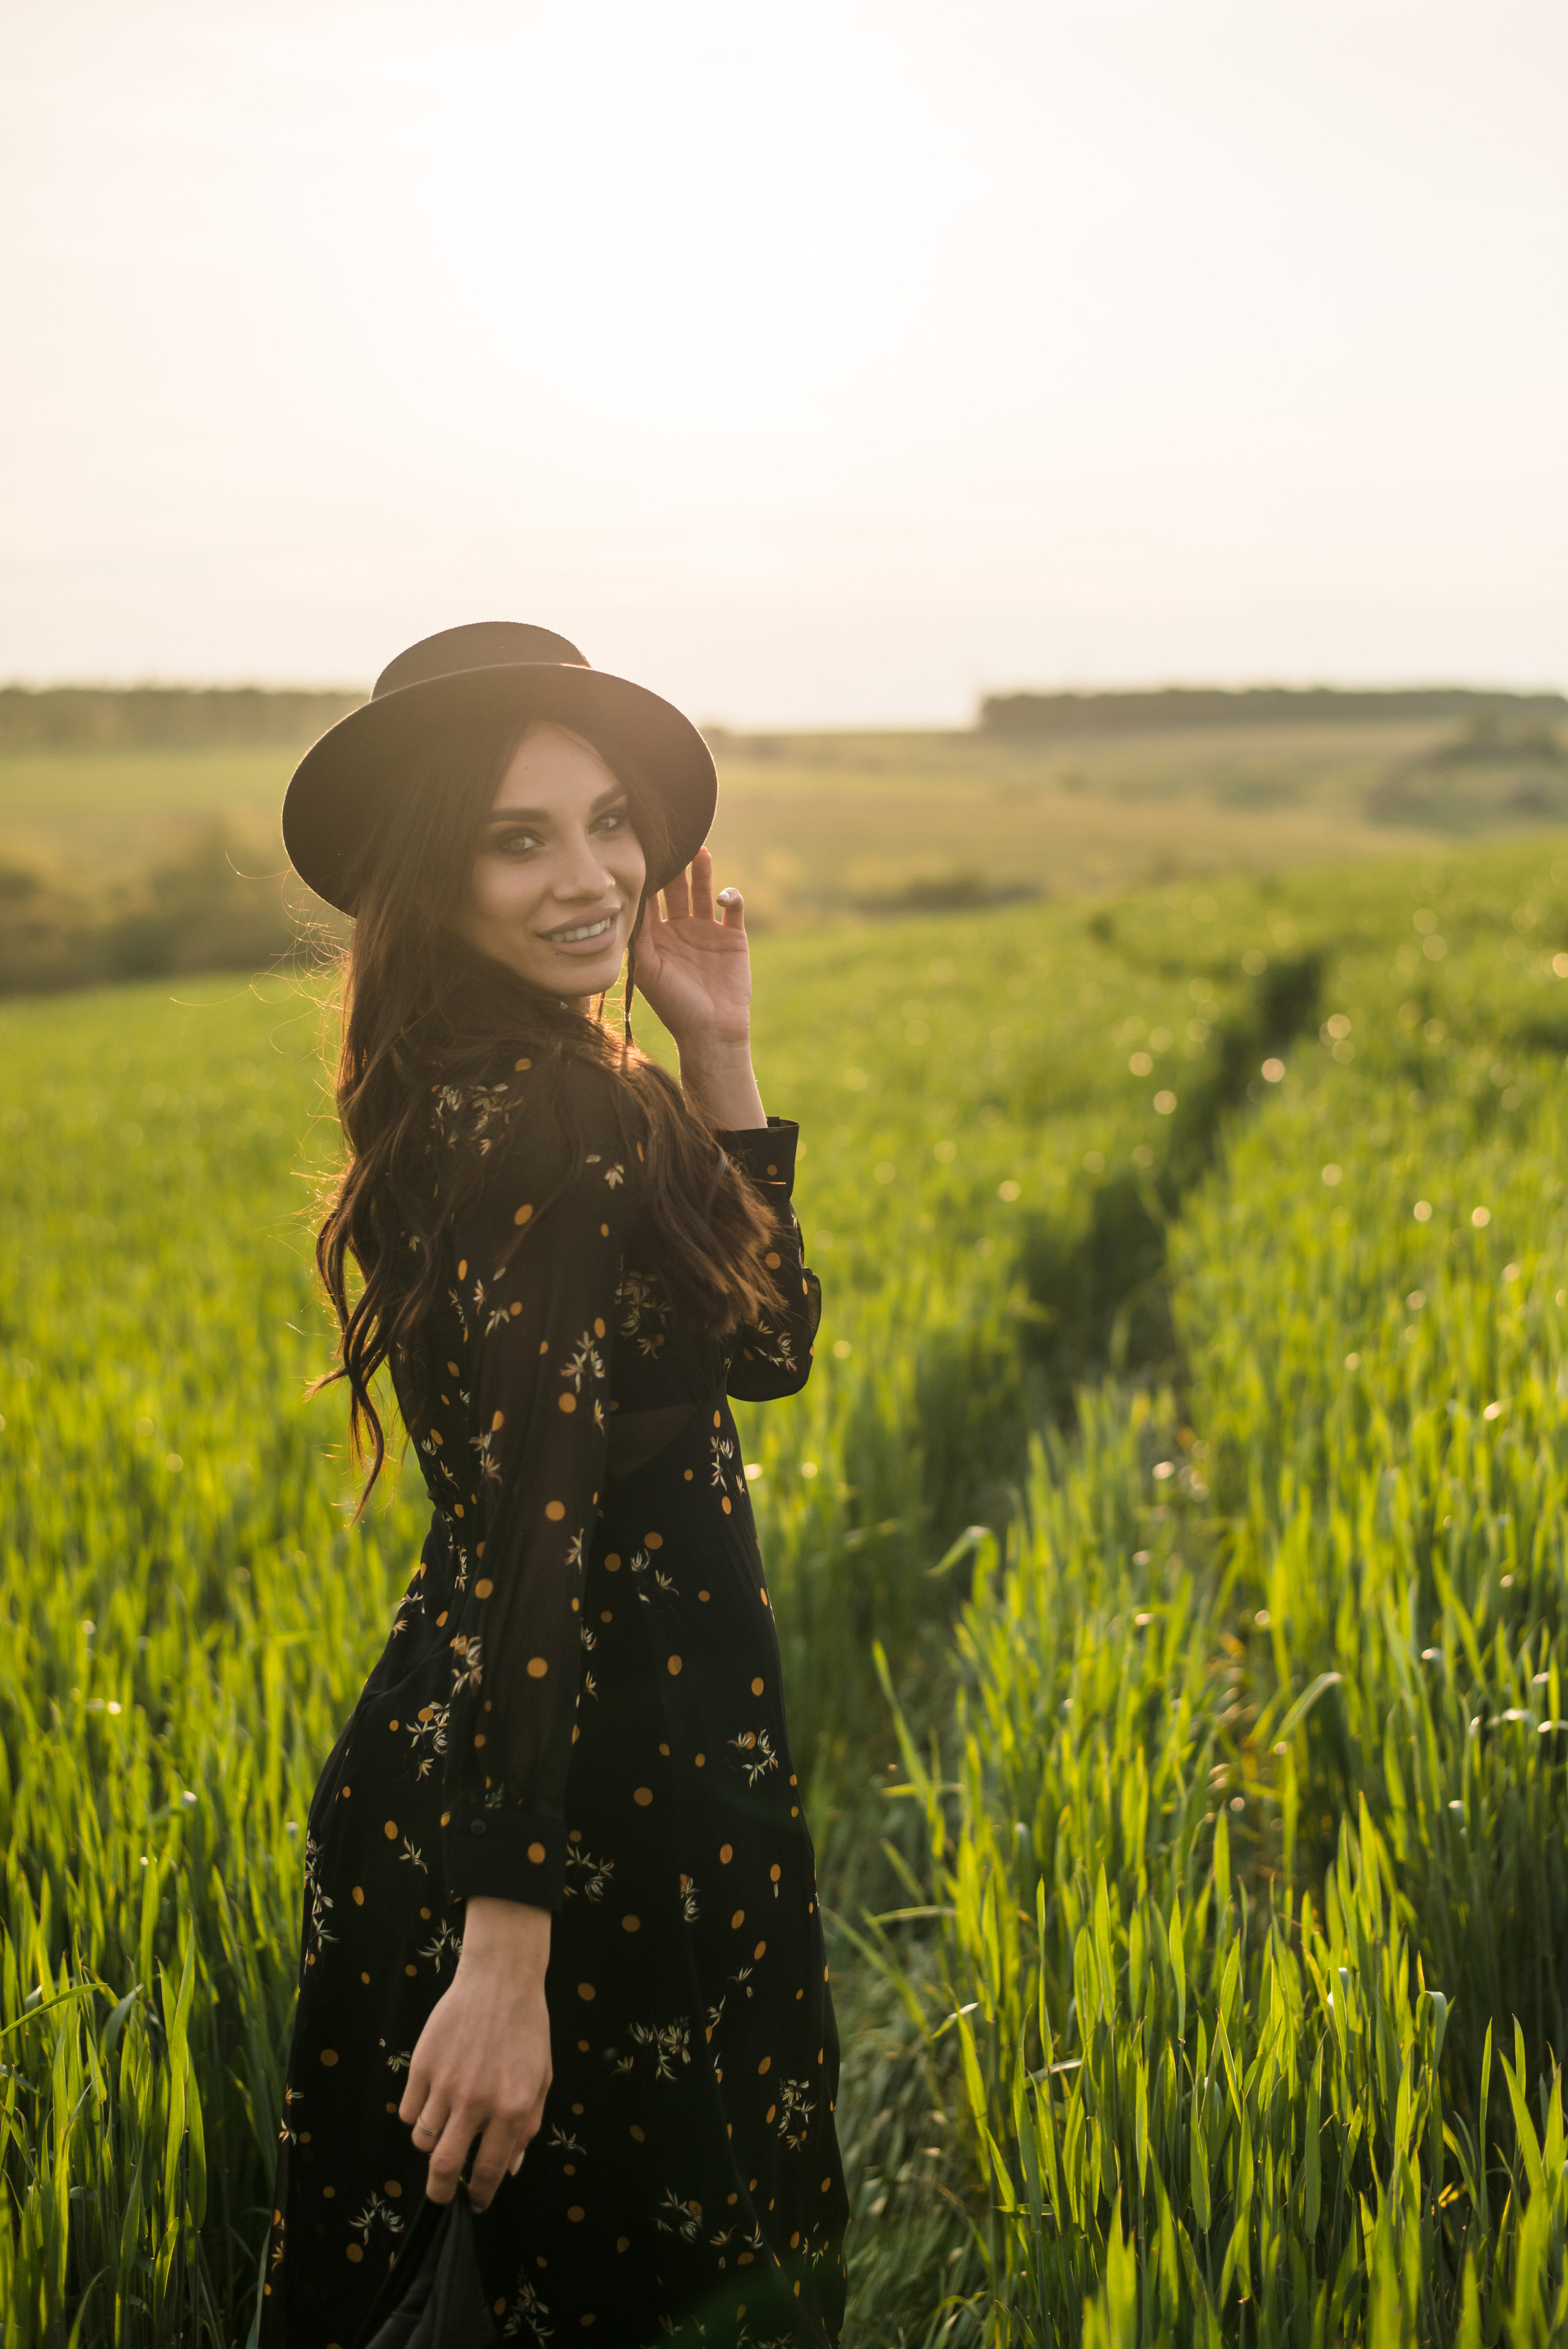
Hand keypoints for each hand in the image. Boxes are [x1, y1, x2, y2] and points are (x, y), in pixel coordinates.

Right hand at [398, 1898, 551, 2210]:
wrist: (499, 1979)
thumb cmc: (526, 2029)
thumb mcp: (541, 2079)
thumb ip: (528, 2126)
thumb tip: (511, 2169)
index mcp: (512, 2109)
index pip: (488, 2170)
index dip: (479, 2194)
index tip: (474, 2201)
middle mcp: (477, 2102)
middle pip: (444, 2168)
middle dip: (441, 2193)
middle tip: (443, 2194)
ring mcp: (445, 2084)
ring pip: (422, 2140)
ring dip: (431, 2145)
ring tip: (443, 2131)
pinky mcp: (422, 2066)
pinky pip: (408, 2111)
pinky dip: (417, 2115)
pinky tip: (431, 2101)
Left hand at [633, 848, 751, 1054]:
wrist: (711, 1031)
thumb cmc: (674, 1006)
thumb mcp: (648, 970)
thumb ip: (639, 936)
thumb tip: (629, 902)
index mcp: (657, 936)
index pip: (650, 898)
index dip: (647, 877)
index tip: (643, 854)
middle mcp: (681, 929)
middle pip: (676, 889)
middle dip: (674, 868)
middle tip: (672, 844)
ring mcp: (708, 931)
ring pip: (703, 891)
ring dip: (701, 871)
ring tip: (699, 850)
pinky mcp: (734, 936)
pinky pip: (733, 907)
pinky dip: (730, 895)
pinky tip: (722, 895)